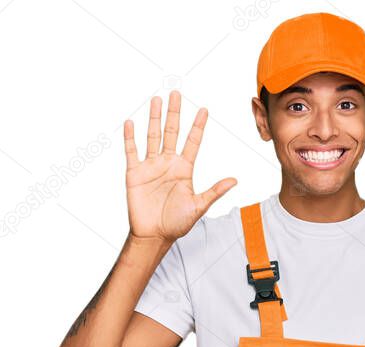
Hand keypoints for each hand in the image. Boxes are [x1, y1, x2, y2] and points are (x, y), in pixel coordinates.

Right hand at [124, 91, 235, 241]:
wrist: (154, 234)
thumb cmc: (177, 222)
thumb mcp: (199, 206)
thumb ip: (215, 192)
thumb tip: (235, 180)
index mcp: (184, 169)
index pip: (192, 141)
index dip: (197, 126)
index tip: (204, 110)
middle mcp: (168, 163)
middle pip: (172, 132)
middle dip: (174, 113)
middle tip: (176, 93)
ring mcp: (151, 166)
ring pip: (152, 136)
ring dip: (153, 118)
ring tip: (156, 100)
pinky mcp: (134, 173)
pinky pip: (132, 151)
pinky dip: (130, 137)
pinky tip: (130, 123)